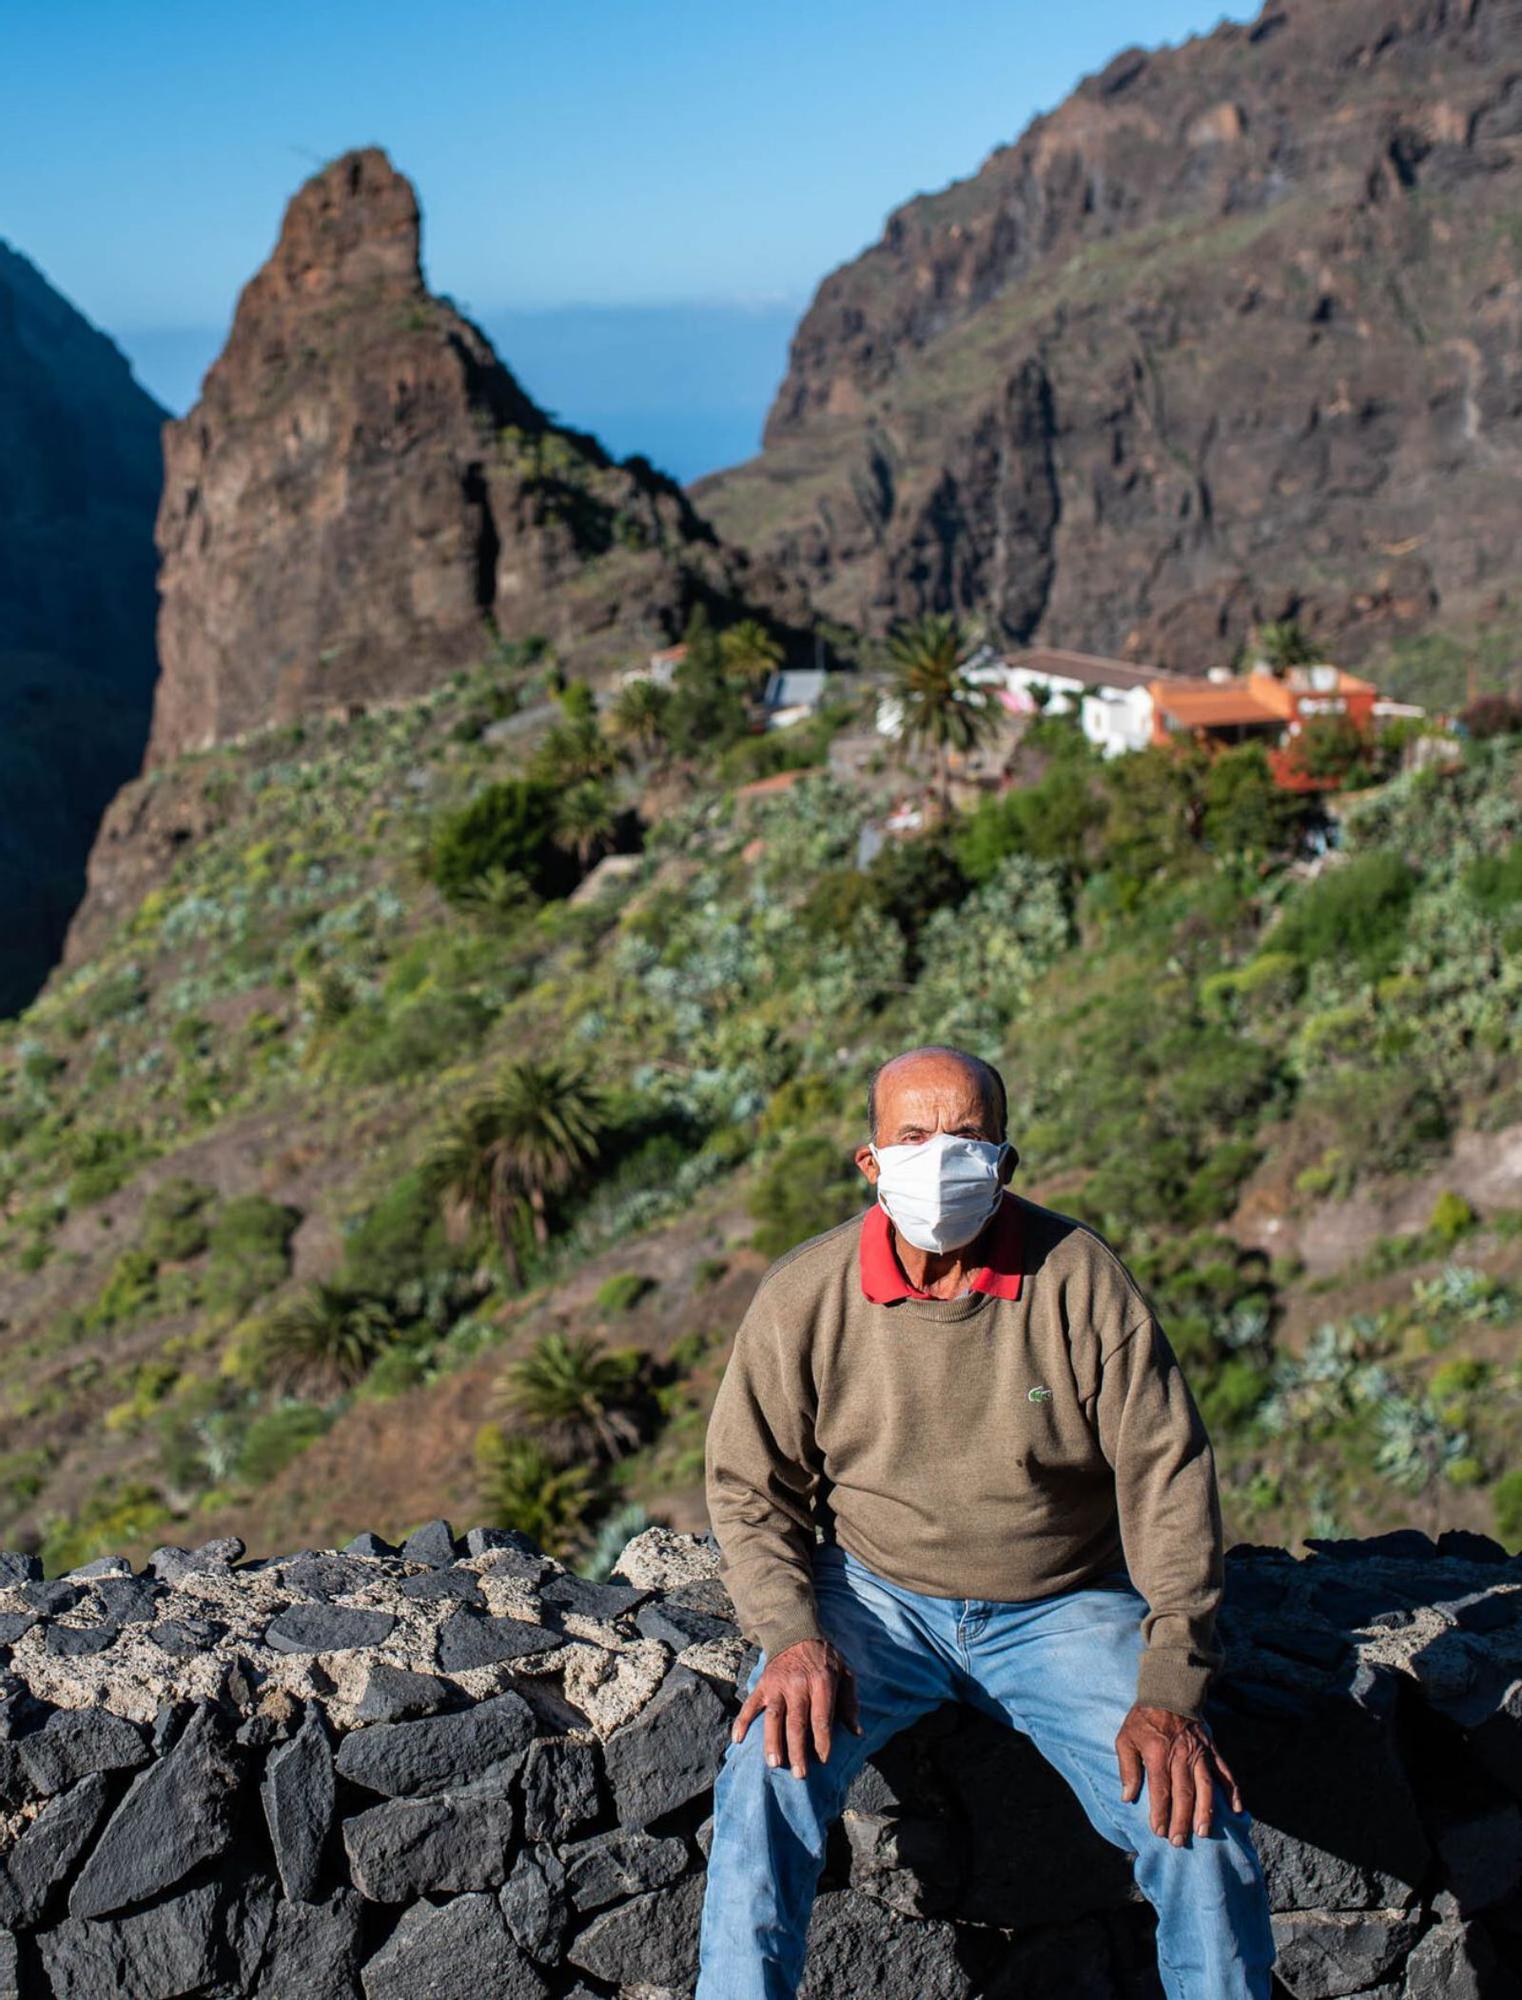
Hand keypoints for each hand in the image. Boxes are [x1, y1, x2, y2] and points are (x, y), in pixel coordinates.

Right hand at [731, 1637, 862, 1777]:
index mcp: (821, 1683)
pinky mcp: (762, 1685)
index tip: (823, 1759)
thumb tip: (856, 1732)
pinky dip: (742, 1721)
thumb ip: (850, 1703)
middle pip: (797, 1723)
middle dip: (798, 1751)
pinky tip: (737, 1740)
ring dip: (772, 1741)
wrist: (796, 1632)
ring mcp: (777, 1685)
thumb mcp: (845, 1674)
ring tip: (774, 1764)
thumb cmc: (824, 1659)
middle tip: (799, 1774)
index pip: (821, 1718)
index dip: (823, 1741)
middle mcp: (798, 1685)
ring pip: (773, 1717)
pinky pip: (750, 1704)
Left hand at [1115, 1702, 1243, 1844]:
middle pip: (1183, 1793)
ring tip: (1203, 1832)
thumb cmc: (1143, 1719)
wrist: (1169, 1691)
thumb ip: (1127, 1768)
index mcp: (1158, 1754)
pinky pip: (1226, 1772)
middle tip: (1178, 1841)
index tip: (1158, 1832)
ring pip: (1206, 1786)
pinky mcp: (1212, 1750)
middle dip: (1181, 1819)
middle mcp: (1181, 1756)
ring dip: (1205, 1811)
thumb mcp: (1125, 1738)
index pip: (1160, 1789)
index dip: (1159, 1812)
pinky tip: (1237, 1810)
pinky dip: (1233, 1791)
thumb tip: (1127, 1796)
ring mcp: (1200, 1753)